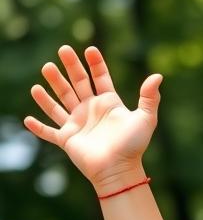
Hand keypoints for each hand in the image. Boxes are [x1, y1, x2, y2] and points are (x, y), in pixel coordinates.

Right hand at [23, 45, 161, 193]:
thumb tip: (158, 76)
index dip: (96, 64)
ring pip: (60, 102)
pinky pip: (49, 132)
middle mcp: (91, 111)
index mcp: (108, 104)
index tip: (90, 49)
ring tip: (46, 69)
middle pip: (77, 84)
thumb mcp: (145, 119)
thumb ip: (150, 98)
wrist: (119, 170)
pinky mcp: (67, 139)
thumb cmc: (133, 146)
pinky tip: (27, 120)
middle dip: (70, 67)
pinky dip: (38, 128)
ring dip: (51, 88)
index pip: (100, 79)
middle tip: (63, 50)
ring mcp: (77, 125)